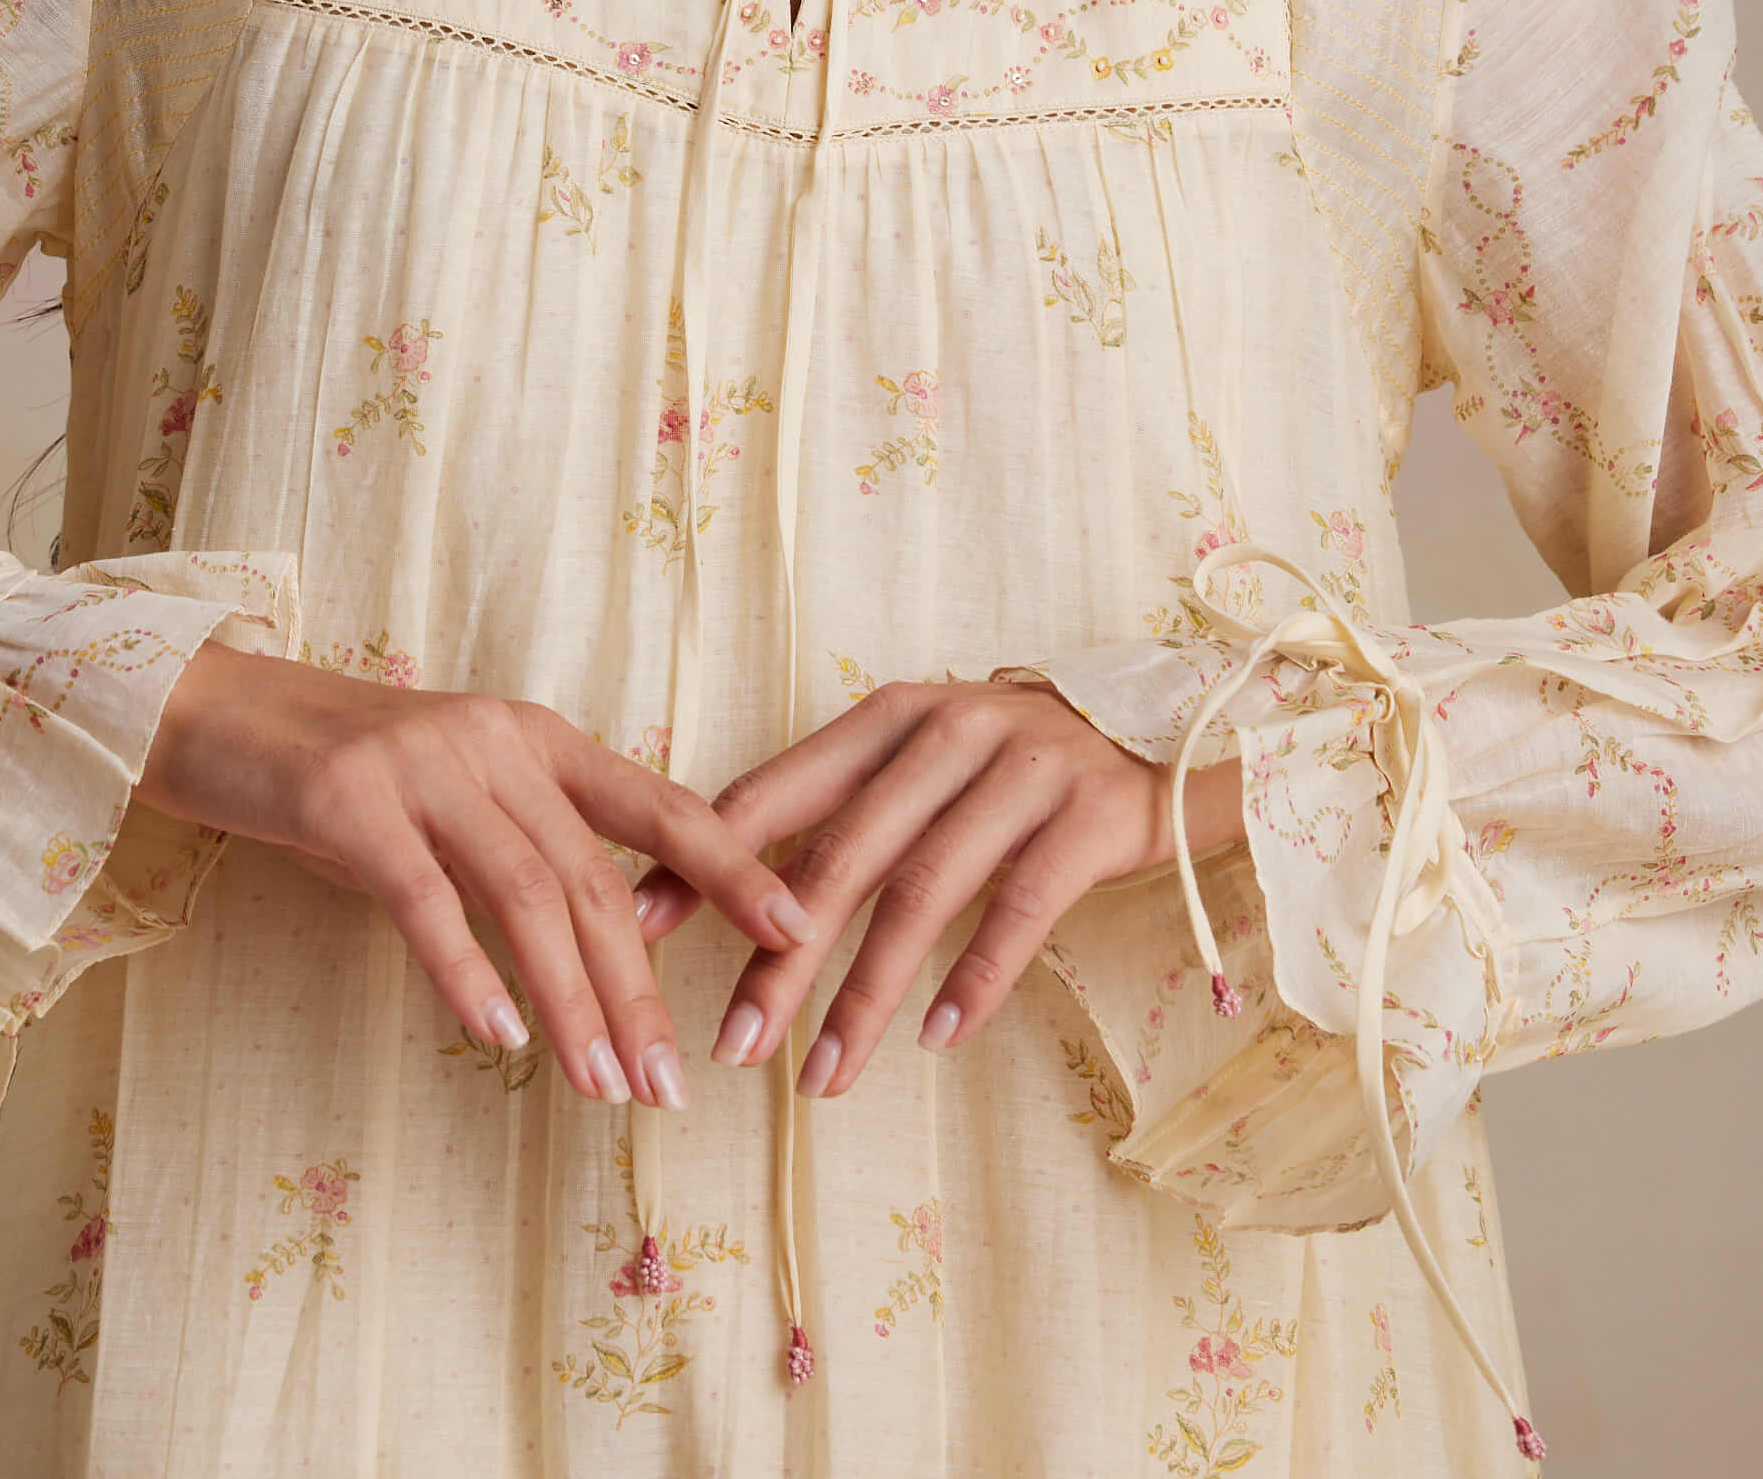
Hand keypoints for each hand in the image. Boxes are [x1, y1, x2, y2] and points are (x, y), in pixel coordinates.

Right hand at [135, 641, 815, 1108]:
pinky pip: (424, 898)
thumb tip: (599, 940)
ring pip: (525, 894)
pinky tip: (499, 1037)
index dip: (730, 863)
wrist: (212, 708)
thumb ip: (520, 843)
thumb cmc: (337, 768)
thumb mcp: (448, 792)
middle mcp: (490, 741)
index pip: (654, 802)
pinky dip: (467, 972)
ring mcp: (419, 766)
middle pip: (593, 876)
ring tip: (603, 1086)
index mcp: (531, 735)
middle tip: (671, 1083)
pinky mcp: (347, 801)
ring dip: (572, 1000)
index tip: (794, 927)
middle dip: (641, 987)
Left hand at [628, 680, 1244, 1096]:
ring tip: (820, 1078)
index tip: (638, 932)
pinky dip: (973, 979)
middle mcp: (947, 731)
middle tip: (730, 1045)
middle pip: (842, 857)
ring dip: (865, 996)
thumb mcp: (919, 761)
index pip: (775, 791)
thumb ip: (836, 812)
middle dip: (777, 960)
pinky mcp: (1088, 816)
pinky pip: (1019, 909)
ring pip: (921, 893)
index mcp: (888, 715)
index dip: (704, 863)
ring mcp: (1021, 770)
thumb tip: (715, 892)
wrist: (1156, 728)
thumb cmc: (1008, 765)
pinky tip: (935, 1040)